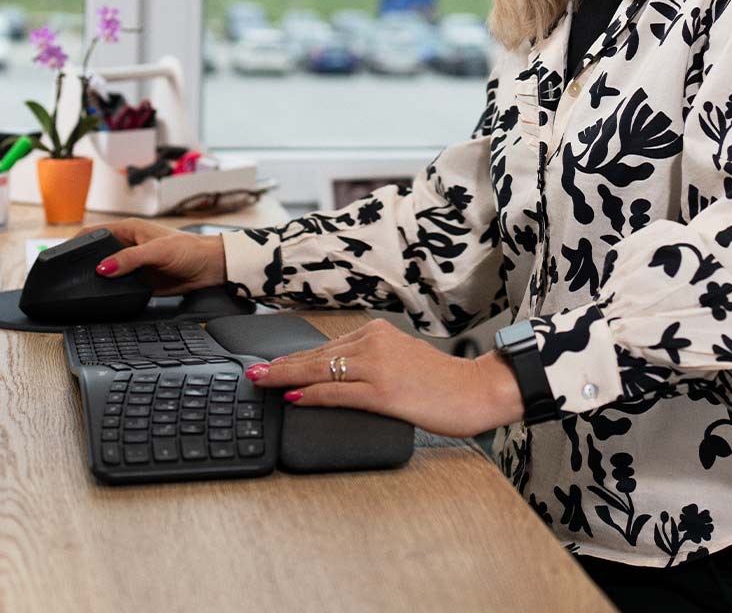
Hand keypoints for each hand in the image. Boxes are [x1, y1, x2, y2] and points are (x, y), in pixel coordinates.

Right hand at [73, 219, 227, 295]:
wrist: (210, 268)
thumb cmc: (189, 249)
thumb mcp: (157, 251)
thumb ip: (129, 259)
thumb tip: (103, 268)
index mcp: (128, 230)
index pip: (94, 233)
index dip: (76, 243)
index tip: (61, 256)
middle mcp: (127, 246)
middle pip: (96, 255)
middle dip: (83, 265)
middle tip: (68, 278)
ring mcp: (132, 265)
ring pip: (106, 273)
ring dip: (97, 281)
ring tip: (81, 290)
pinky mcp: (139, 282)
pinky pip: (118, 288)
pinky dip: (110, 292)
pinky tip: (102, 299)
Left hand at [243, 319, 525, 438]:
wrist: (478, 391)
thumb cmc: (444, 382)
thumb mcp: (402, 361)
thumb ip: (371, 363)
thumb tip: (336, 378)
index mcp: (378, 332)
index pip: (326, 347)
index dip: (295, 358)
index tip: (272, 365)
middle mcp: (374, 343)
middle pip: (316, 356)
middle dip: (281, 366)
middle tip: (253, 372)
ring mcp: (378, 367)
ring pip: (320, 372)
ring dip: (286, 378)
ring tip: (262, 382)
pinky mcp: (383, 393)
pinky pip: (337, 393)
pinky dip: (311, 396)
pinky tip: (293, 398)